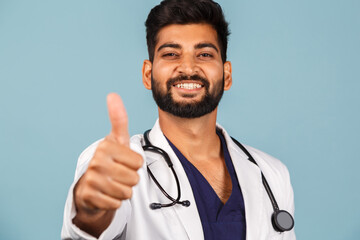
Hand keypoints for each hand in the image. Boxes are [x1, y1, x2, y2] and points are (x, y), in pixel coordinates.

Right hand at [74, 93, 142, 213]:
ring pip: (126, 192)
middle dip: (130, 179)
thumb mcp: (116, 139)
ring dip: (123, 191)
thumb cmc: (109, 159)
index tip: (123, 161)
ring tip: (112, 183)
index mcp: (105, 146)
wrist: (90, 184)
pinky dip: (115, 201)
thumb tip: (112, 95)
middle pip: (134, 178)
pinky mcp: (89, 197)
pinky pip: (117, 204)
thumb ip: (118, 119)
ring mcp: (91, 180)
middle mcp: (96, 162)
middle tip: (118, 174)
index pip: (138, 162)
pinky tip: (106, 194)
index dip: (134, 164)